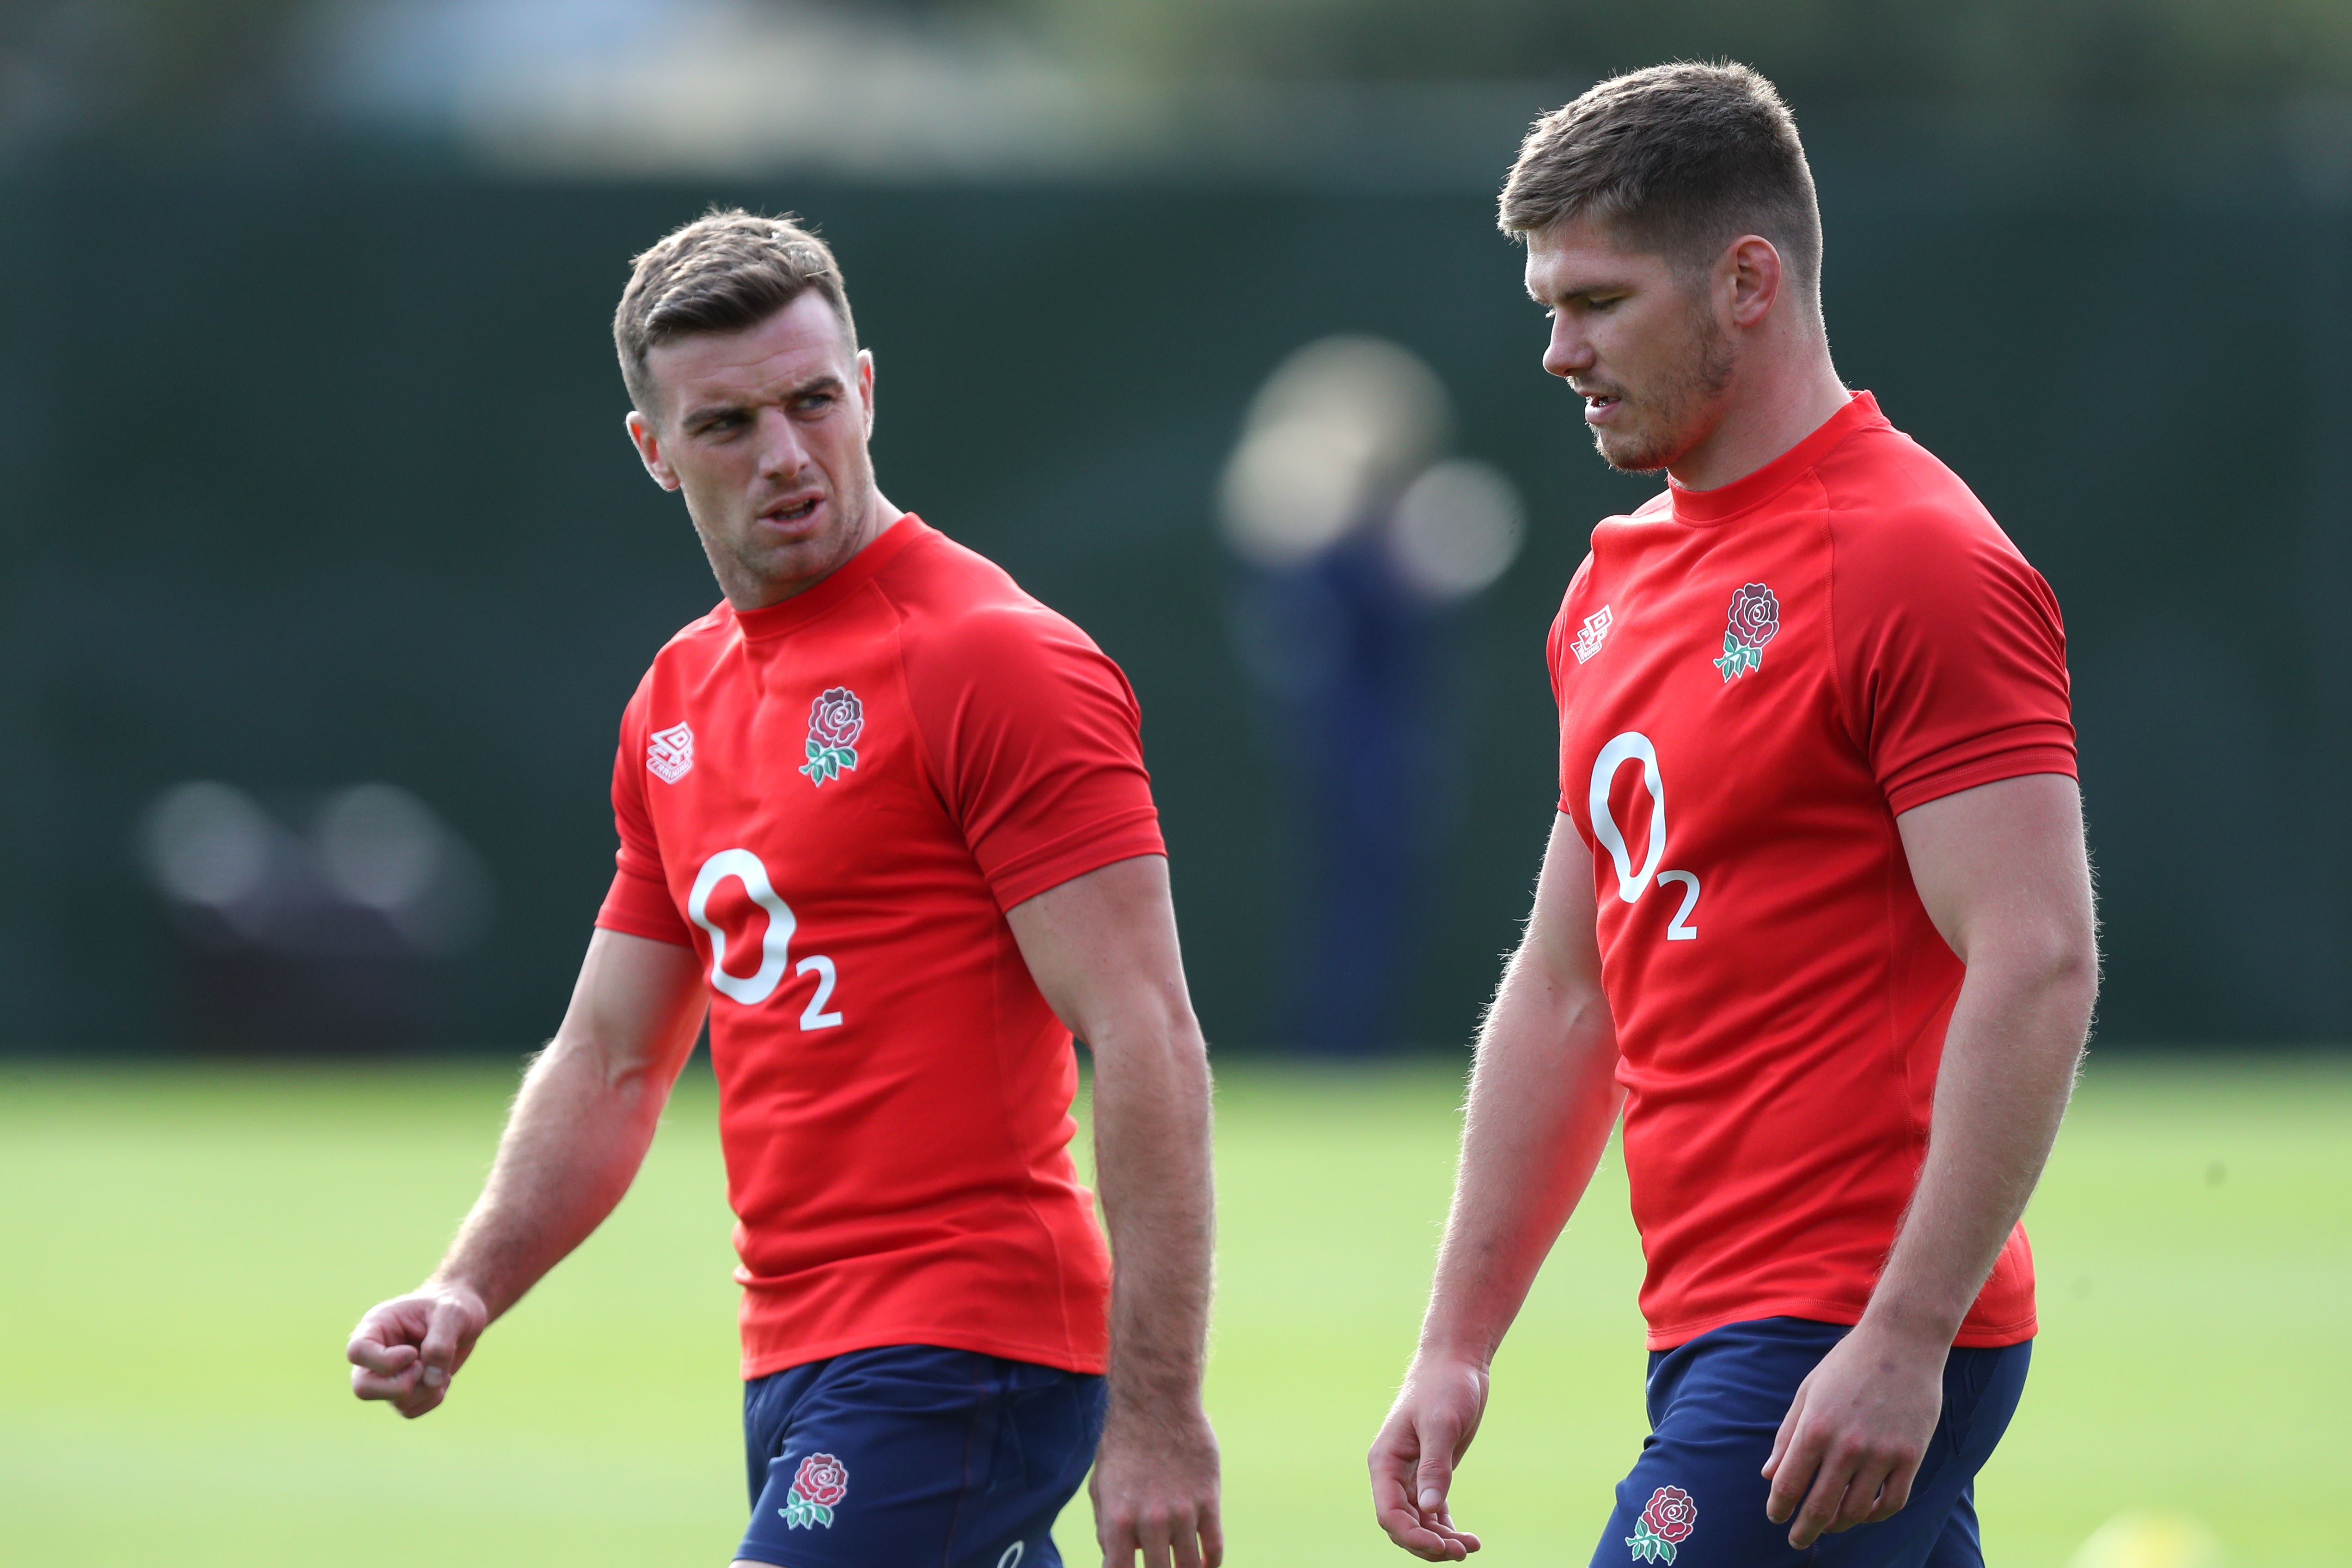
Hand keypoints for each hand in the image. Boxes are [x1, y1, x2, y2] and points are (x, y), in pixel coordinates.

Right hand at [346, 1281, 488, 1418]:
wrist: (464, 1316)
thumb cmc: (452, 1305)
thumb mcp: (453, 1313)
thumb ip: (441, 1342)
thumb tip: (430, 1379)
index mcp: (376, 1325)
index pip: (357, 1352)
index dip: (385, 1361)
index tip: (414, 1353)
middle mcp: (376, 1353)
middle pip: (363, 1387)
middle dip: (400, 1386)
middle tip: (423, 1368)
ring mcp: (388, 1375)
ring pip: (393, 1401)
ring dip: (425, 1390)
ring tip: (442, 1367)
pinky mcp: (403, 1390)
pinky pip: (410, 1410)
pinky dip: (431, 1399)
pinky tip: (443, 1377)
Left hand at [1090, 1396, 1221, 1567]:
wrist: (1157, 1404)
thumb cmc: (1123, 1443)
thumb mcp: (1101, 1484)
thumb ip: (1105, 1524)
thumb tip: (1114, 1554)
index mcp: (1118, 1519)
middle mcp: (1150, 1521)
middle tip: (1159, 1566)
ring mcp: (1182, 1512)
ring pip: (1189, 1565)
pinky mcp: (1208, 1499)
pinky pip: (1214, 1545)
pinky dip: (1210, 1561)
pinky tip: (1204, 1563)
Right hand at [1368, 1353, 1487, 1559]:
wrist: (1456, 1363)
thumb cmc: (1444, 1387)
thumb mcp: (1441, 1424)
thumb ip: (1434, 1467)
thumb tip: (1430, 1511)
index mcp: (1385, 1460)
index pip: (1388, 1513)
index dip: (1411, 1536)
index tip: (1441, 1546)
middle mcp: (1394, 1472)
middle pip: (1402, 1524)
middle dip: (1427, 1544)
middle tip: (1461, 1552)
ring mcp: (1412, 1475)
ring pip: (1419, 1522)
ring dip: (1440, 1540)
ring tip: (1470, 1547)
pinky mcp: (1432, 1473)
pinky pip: (1433, 1512)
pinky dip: (1447, 1528)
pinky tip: (1469, 1539)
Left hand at [1762, 1322, 1945, 1548]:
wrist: (1901, 1341)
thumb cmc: (1846, 1364)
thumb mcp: (1807, 1393)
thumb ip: (1787, 1436)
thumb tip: (1769, 1475)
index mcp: (1814, 1428)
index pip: (1788, 1485)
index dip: (1779, 1508)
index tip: (1775, 1518)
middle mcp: (1846, 1446)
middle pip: (1820, 1507)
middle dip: (1804, 1529)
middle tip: (1796, 1540)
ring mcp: (1882, 1454)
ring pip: (1856, 1511)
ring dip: (1838, 1525)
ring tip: (1828, 1526)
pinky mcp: (1911, 1456)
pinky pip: (1892, 1502)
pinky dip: (1874, 1516)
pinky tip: (1862, 1514)